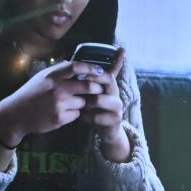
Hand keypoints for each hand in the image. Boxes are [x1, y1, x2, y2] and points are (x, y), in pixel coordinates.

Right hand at [0, 59, 108, 147]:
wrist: (16, 114)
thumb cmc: (30, 94)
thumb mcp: (41, 77)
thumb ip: (58, 71)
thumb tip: (73, 64)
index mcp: (52, 76)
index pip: (76, 67)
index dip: (91, 68)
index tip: (101, 71)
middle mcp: (56, 89)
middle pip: (87, 86)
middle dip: (96, 88)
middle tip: (99, 89)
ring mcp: (58, 104)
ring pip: (83, 102)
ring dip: (82, 103)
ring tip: (69, 103)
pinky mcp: (59, 118)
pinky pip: (76, 115)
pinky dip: (73, 114)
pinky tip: (62, 112)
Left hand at [77, 47, 129, 161]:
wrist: (106, 129)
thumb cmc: (94, 108)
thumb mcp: (90, 92)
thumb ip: (86, 79)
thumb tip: (73, 62)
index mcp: (109, 83)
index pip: (108, 69)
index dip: (96, 69)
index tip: (80, 72)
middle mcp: (116, 92)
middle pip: (108, 79)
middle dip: (90, 81)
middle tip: (75, 85)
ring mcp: (117, 106)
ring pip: (99, 99)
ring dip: (86, 102)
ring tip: (78, 105)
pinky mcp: (116, 119)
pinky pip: (97, 116)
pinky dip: (86, 117)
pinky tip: (81, 117)